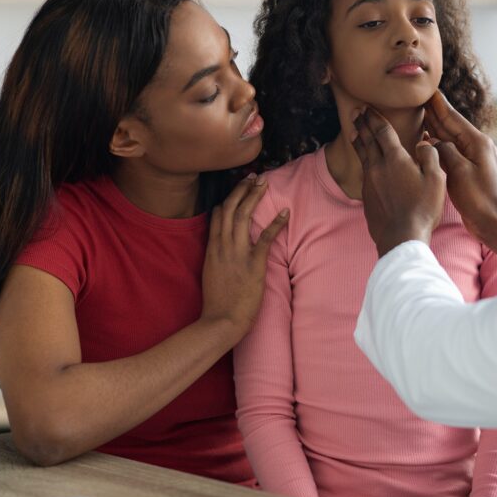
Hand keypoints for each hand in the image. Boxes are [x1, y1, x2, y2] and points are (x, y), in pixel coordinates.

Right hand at [201, 174, 288, 335]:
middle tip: (253, 176)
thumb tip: (221, 245)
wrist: (220, 320)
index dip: (228, 199)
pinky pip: (265, 238)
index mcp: (212, 248)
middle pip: (231, 209)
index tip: (238, 188)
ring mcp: (237, 253)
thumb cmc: (217, 301)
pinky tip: (285, 212)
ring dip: (254, 197)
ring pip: (244, 216)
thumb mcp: (210, 273)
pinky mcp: (253, 263)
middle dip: (241, 190)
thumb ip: (216, 256)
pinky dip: (275, 223)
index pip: (217, 216)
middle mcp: (223, 246)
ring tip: (264, 183)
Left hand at [351, 108, 445, 256]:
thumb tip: (423, 143)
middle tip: (356, 111)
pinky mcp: (367, 196)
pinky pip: (363, 171)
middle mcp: (378, 167)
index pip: (382, 131)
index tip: (368, 107)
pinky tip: (364, 160)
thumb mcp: (436, 179)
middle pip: (368, 139)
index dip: (375, 117)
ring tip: (354, 130)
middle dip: (362, 123)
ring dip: (358, 139)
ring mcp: (370, 182)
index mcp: (395, 159)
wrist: (401, 237)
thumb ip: (430, 156)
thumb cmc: (422, 208)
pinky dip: (362, 159)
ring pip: (362, 154)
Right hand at [424, 91, 496, 275]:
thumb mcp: (459, 171)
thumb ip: (445, 151)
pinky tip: (426, 140)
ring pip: (449, 137)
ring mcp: (473, 158)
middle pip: (451, 124)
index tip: (427, 89)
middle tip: (418, 97)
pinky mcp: (468, 169)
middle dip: (434, 111)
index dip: (438, 103)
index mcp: (476, 142)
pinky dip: (437, 143)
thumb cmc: (478, 199)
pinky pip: (450, 151)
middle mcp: (476, 146)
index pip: (453, 117)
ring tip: (419, 113)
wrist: (493, 222)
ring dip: (435, 126)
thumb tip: (433, 141)